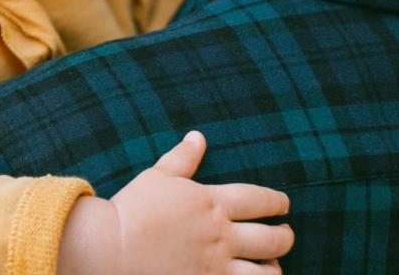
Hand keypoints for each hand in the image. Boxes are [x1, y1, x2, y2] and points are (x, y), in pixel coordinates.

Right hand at [58, 131, 292, 274]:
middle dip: (285, 236)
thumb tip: (198, 137)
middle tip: (286, 234)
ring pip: (266, 274)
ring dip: (274, 269)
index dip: (277, 201)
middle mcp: (221, 235)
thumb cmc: (134, 208)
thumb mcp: (159, 175)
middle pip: (272, 238)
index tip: (284, 204)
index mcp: (211, 203)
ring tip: (272, 266)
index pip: (259, 199)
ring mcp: (216, 266)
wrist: (112, 247)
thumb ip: (183, 157)